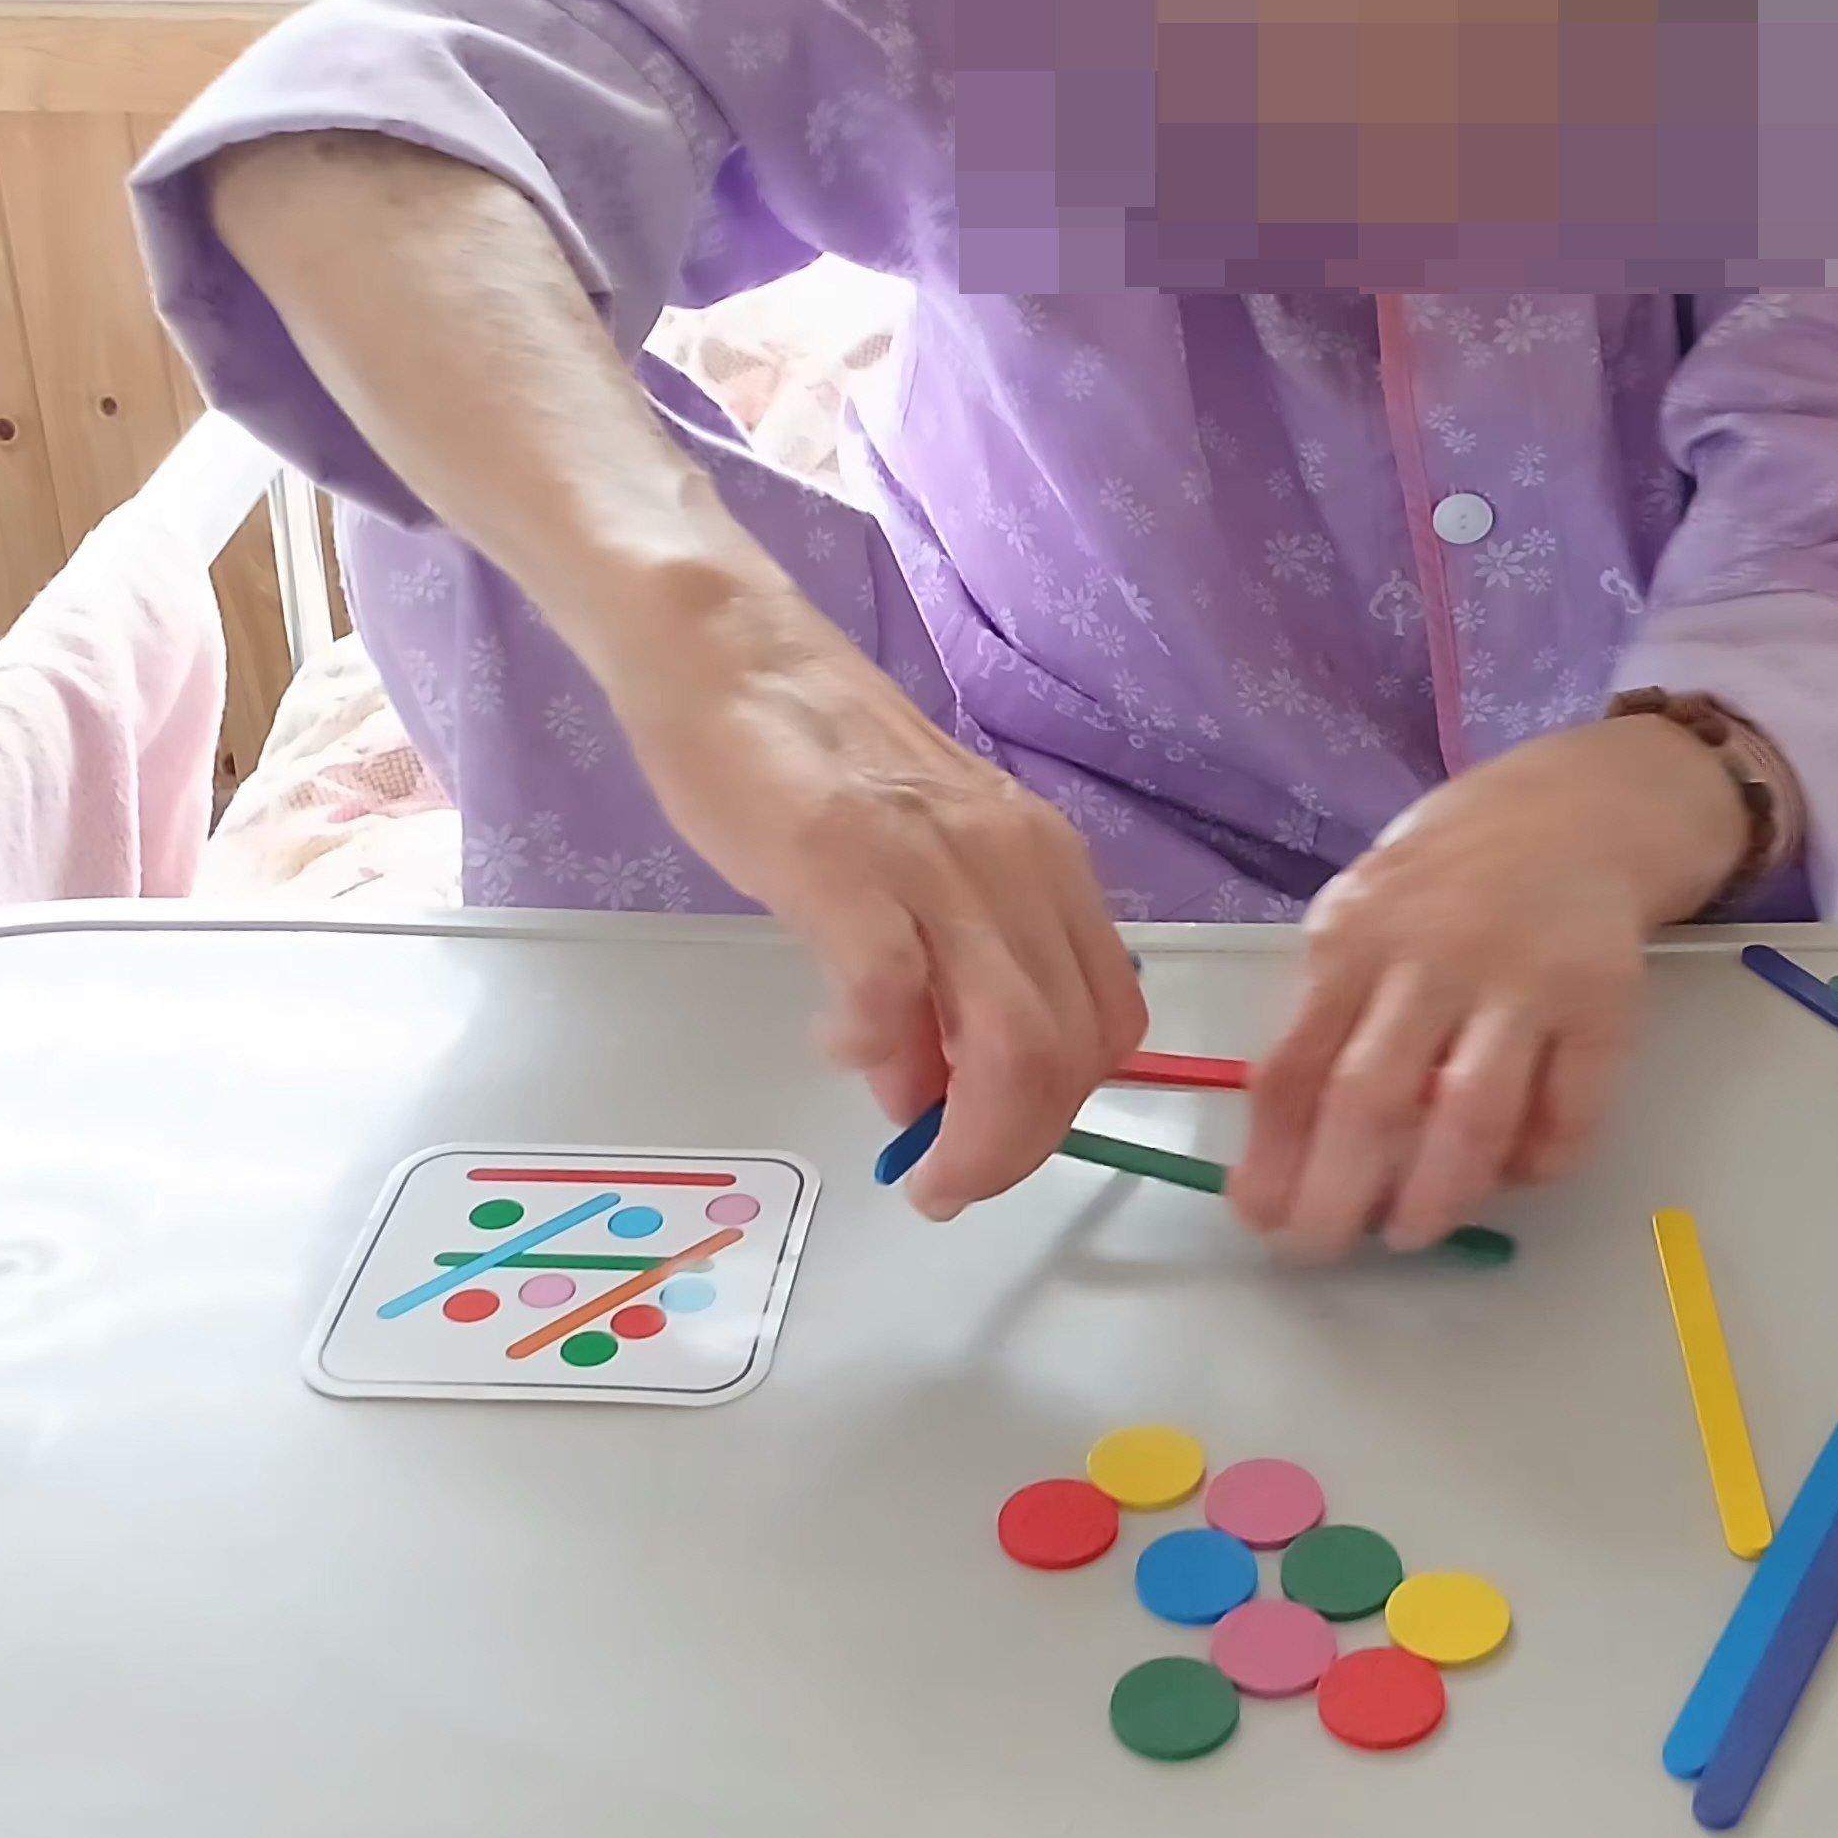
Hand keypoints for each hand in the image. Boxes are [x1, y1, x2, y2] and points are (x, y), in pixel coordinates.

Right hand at [585, 547, 1145, 1221]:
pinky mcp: (843, 860)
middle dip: (1015, 1146)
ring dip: (968, 1131)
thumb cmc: (818, 767)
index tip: (990, 1147)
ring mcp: (933, 858)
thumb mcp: (918, 872)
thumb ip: (943, 977)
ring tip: (909, 1154)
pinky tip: (838, 1043)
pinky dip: (875, 1048)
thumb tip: (929, 1093)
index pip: (1106, 1022)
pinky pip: (893, 992)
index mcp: (1046, 864)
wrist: (731, 656)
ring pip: (1011, 1037)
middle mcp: (1014, 861)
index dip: (1059, 1111)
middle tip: (944, 1181)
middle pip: (1069, 1048)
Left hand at [1230, 713, 1756, 1260]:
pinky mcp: (1606, 1003)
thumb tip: (1282, 1149)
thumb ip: (1328, 1008)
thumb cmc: (1450, 876)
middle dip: (1335, 1195)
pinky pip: (1569, 1114)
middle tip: (1321, 1250)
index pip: (1294, 1064)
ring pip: (1471, 1116)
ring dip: (1436, 1195)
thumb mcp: (1365, 913)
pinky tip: (1510, 1176)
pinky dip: (1536, 1164)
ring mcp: (1525, 980)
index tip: (1260, 1216)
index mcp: (1356, 937)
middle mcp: (1435, 956)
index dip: (1272, 1156)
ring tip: (1411, 1232)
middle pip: (1370, 1098)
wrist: (1580, 806)